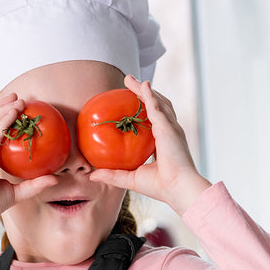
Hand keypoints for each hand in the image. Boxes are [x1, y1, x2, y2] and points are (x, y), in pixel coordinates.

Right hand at [0, 93, 58, 257]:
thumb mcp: (15, 193)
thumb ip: (33, 185)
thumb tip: (55, 179)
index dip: (0, 118)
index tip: (15, 109)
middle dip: (0, 106)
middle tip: (17, 97)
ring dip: (3, 108)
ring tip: (17, 99)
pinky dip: (3, 120)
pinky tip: (14, 112)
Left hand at [90, 76, 209, 215]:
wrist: (177, 188)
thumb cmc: (159, 187)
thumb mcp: (129, 179)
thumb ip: (111, 175)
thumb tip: (92, 175)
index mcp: (163, 142)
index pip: (153, 121)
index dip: (144, 111)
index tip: (131, 104)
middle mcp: (169, 132)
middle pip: (156, 106)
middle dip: (144, 93)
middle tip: (129, 83)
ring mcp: (170, 128)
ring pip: (157, 102)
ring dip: (144, 90)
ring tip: (132, 80)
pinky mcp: (168, 128)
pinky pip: (157, 107)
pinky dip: (150, 95)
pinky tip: (142, 85)